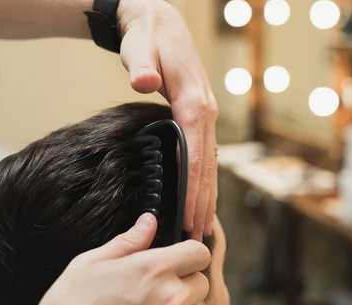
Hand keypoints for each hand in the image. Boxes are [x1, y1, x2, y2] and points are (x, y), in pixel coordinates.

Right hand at [0, 213, 218, 304]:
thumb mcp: (88, 264)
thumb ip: (126, 242)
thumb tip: (149, 221)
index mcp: (152, 268)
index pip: (198, 252)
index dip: (188, 255)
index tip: (177, 262)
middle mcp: (170, 295)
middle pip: (200, 282)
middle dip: (183, 285)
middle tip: (155, 295)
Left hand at [118, 0, 218, 240]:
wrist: (160, 22)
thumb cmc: (148, 38)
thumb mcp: (141, 47)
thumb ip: (142, 66)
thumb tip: (144, 82)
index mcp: (192, 102)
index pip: (195, 154)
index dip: (192, 188)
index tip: (187, 216)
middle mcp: (204, 112)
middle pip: (207, 166)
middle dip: (203, 202)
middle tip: (197, 236)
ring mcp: (204, 115)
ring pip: (210, 164)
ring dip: (208, 196)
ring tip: (203, 227)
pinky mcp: (197, 118)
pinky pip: (205, 155)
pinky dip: (204, 180)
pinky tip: (200, 198)